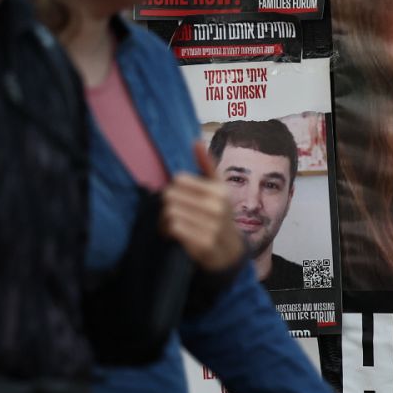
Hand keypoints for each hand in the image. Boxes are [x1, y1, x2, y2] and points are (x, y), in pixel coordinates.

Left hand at [160, 142, 244, 272]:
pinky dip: (167, 230)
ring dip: (163, 219)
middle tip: (169, 210)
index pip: (179, 180)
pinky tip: (170, 233)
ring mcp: (211, 226)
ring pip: (170, 212)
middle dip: (166, 203)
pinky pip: (173, 228)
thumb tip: (195, 141)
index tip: (177, 195)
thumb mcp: (218, 189)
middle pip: (171, 196)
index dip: (174, 188)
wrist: (229, 251)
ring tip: (168, 222)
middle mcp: (217, 207)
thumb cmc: (219, 215)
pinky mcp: (203, 243)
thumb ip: (206, 165)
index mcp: (219, 190)